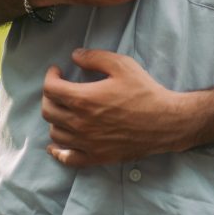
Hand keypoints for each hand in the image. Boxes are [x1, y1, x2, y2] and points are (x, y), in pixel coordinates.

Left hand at [41, 49, 191, 165]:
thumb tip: (75, 56)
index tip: (57, 71)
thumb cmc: (145, 92)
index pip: (51, 89)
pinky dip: (58, 152)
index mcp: (83, 99)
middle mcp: (80, 123)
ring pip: (55, 133)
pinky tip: (56, 146)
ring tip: (65, 111)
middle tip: (59, 88)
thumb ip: (95, 57)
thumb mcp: (122, 65)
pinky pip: (68, 158)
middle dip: (49, 96)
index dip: (50, 76)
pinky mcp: (96, 157)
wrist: (165, 122)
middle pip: (48, 111)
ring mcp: (87, 143)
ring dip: (55, 119)